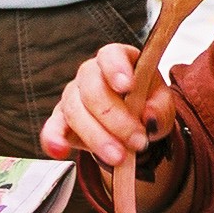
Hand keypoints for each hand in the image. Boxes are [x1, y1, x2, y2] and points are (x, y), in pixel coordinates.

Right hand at [41, 42, 177, 168]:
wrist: (132, 123)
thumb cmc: (146, 104)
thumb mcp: (161, 104)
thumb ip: (160, 108)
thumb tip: (149, 118)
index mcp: (116, 60)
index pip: (110, 55)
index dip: (116, 69)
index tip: (127, 86)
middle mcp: (90, 74)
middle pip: (93, 89)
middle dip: (115, 119)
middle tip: (137, 141)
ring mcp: (72, 95)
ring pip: (75, 111)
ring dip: (97, 137)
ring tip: (119, 157)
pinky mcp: (61, 119)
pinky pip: (52, 127)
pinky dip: (53, 139)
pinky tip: (60, 151)